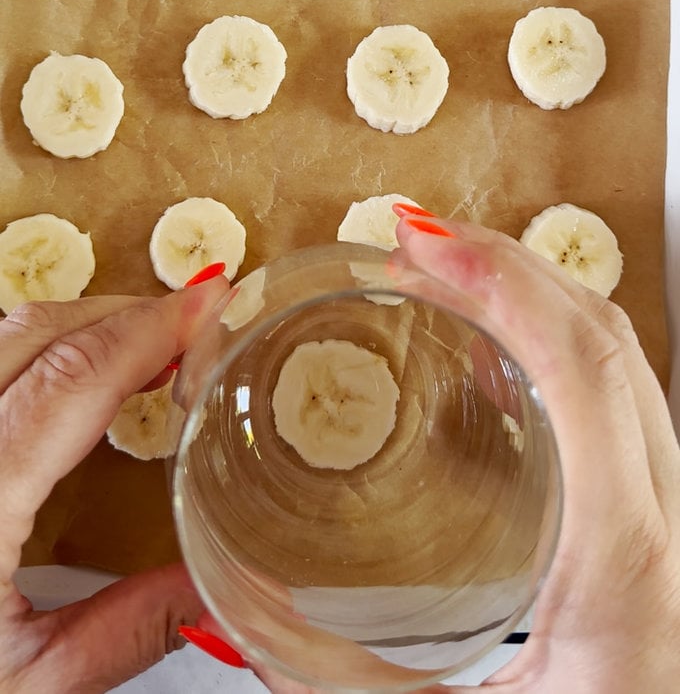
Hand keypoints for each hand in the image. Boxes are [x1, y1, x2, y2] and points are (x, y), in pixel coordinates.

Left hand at [0, 276, 229, 693]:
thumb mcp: (29, 686)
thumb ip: (130, 630)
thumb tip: (220, 595)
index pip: (72, 378)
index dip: (148, 329)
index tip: (208, 302)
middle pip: (35, 332)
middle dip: (123, 313)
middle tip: (192, 320)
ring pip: (2, 336)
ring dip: (83, 326)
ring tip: (148, 344)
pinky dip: (42, 350)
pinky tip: (79, 373)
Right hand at [242, 216, 679, 692]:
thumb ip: (344, 679)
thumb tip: (250, 622)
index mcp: (627, 563)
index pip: (584, 370)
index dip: (506, 283)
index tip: (427, 244)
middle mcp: (668, 515)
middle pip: (604, 338)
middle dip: (507, 265)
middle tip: (417, 241)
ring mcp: (671, 504)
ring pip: (619, 355)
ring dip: (532, 293)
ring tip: (445, 272)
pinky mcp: (656, 508)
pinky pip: (616, 392)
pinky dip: (552, 340)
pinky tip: (493, 347)